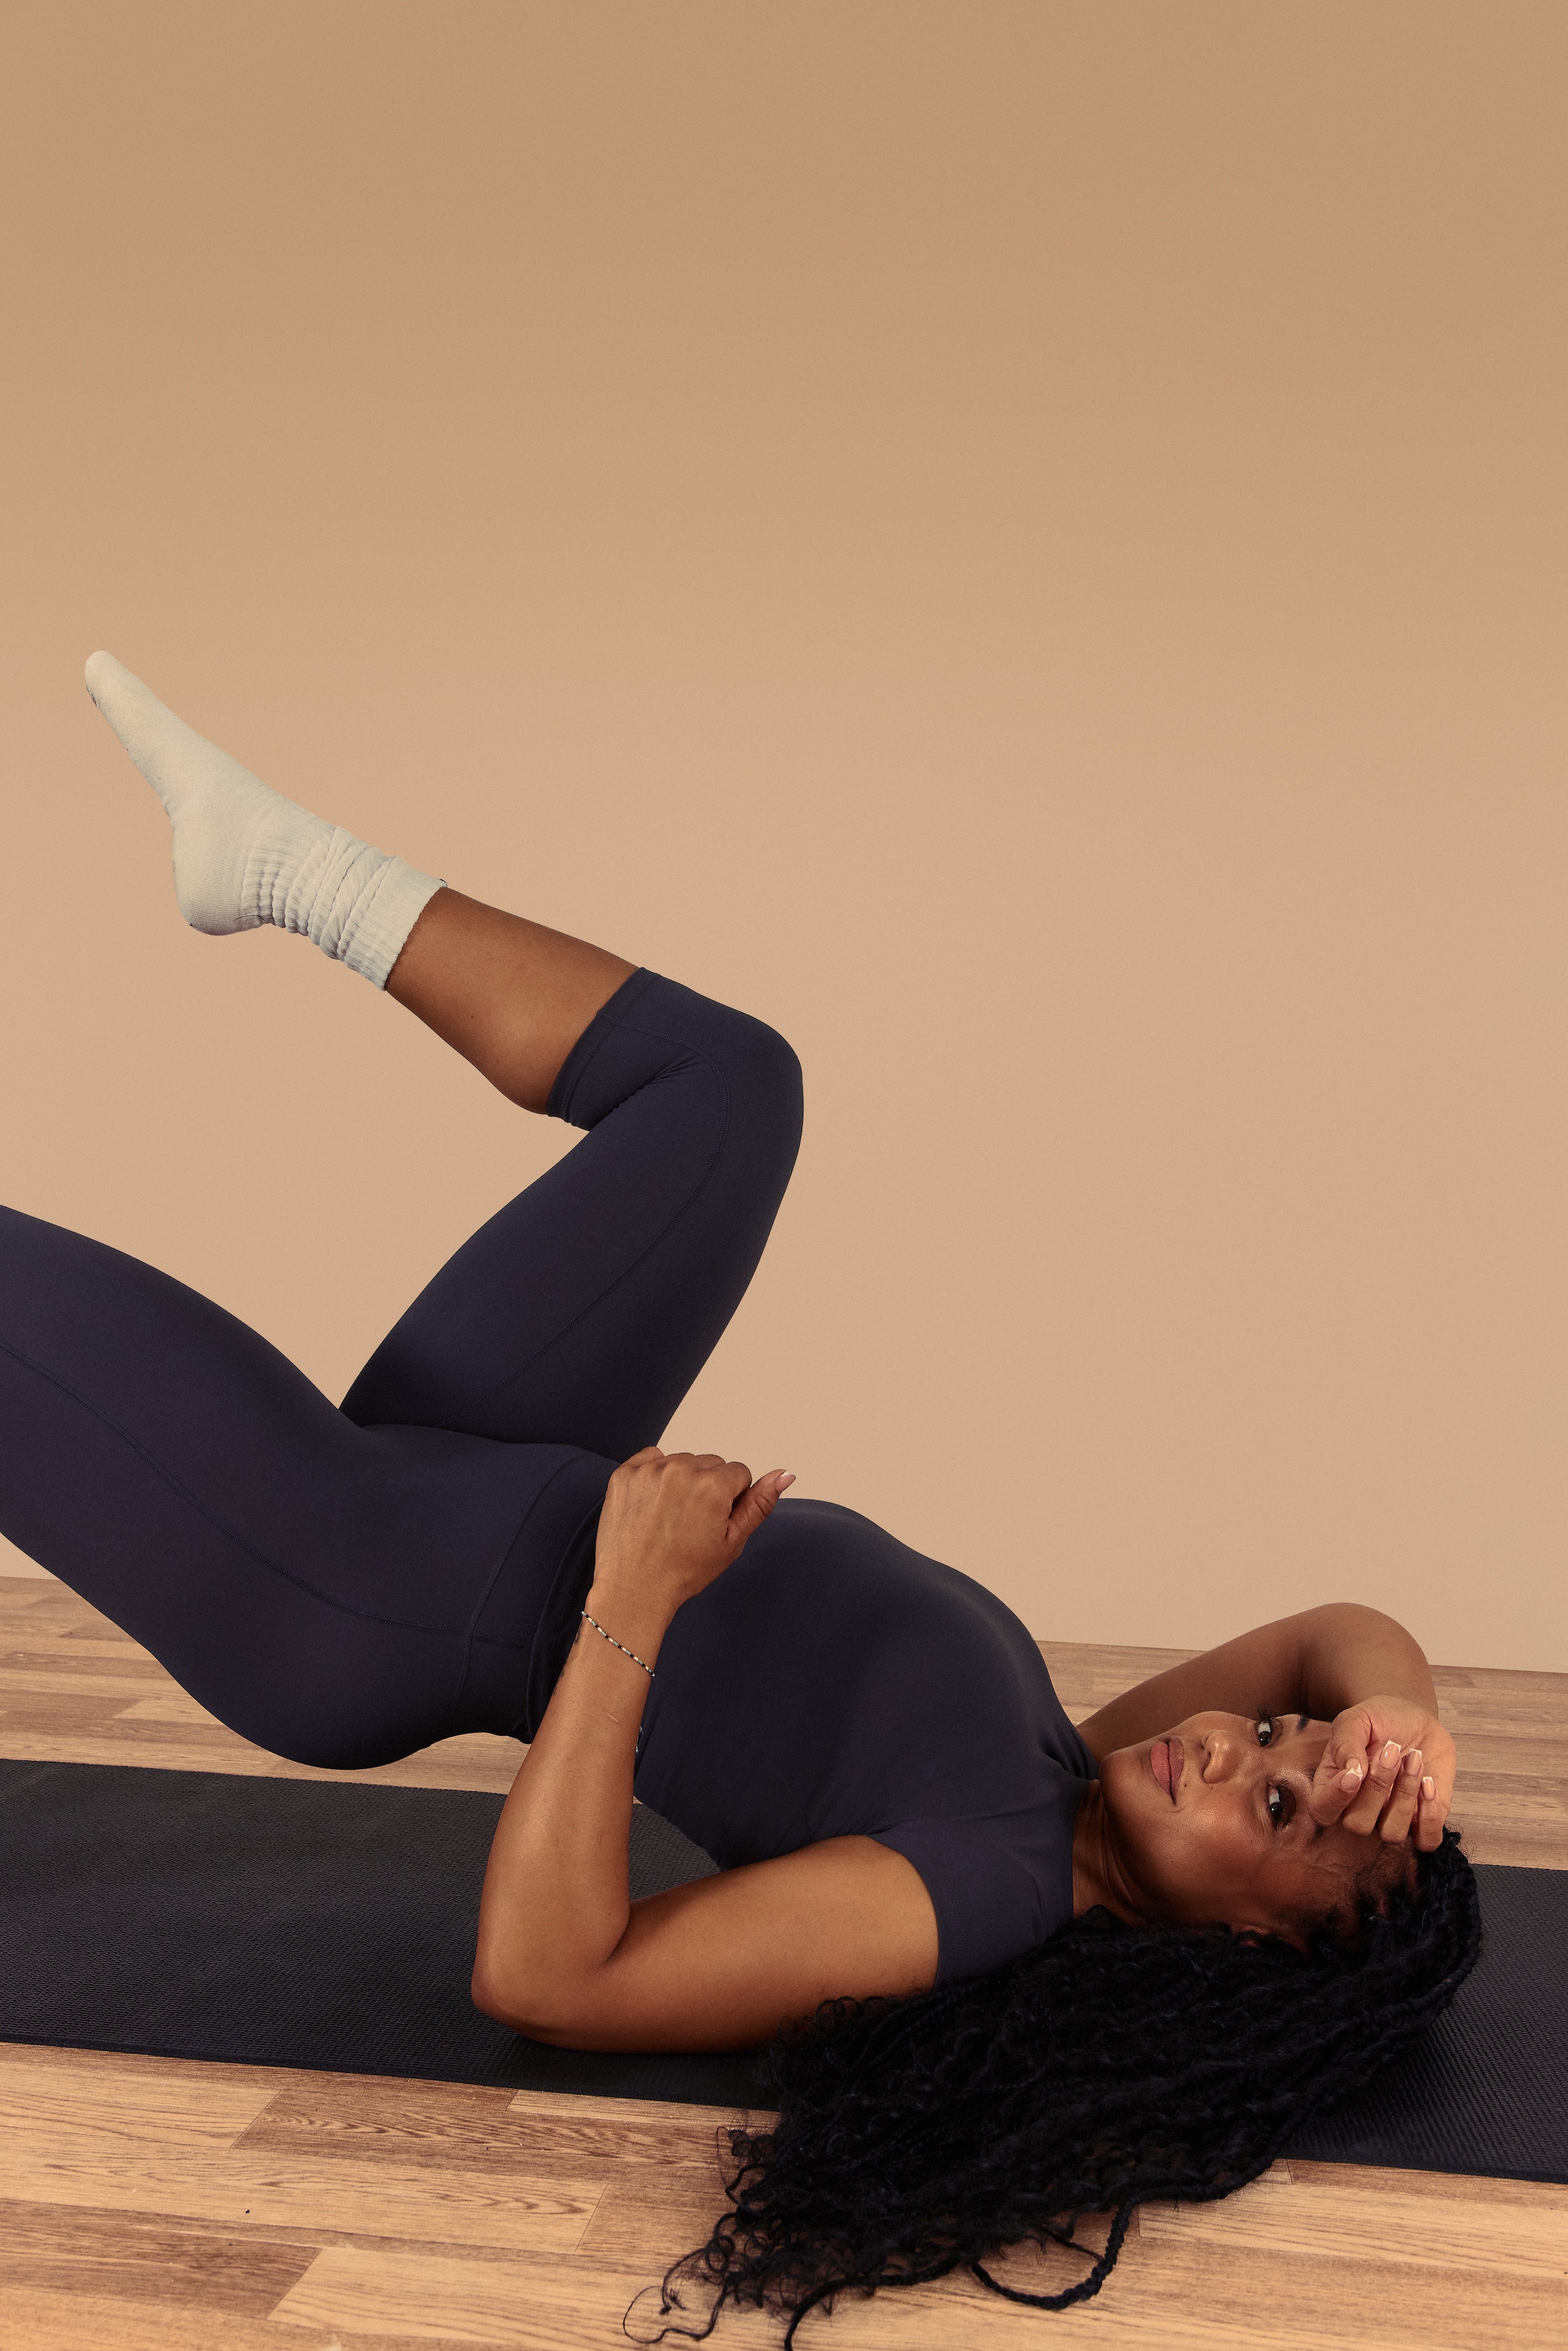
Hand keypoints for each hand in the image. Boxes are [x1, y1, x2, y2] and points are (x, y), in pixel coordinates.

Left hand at [592, 1447, 794, 1618]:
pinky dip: (654, 1476)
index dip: (731, 1499)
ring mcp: (650, 1471)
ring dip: (681, 1481)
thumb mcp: (732, 1542)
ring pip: (682, 1461)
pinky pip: (651, 1459)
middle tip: (691, 1522)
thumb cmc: (682, 1571)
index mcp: (712, 1486)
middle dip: (707, 1488)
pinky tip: (652, 1505)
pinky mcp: (625, 1474)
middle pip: (711, 1464)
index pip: (739, 1473)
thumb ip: (759, 1503)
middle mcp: (681, 1470)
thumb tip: (784, 1475)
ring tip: (669, 1517)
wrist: (634, 1589)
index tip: (714, 1521)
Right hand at [1307, 1694, 1456, 1852]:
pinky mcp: (1423, 1821)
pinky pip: (1426, 1839)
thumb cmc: (1379, 1720)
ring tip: (1415, 1759)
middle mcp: (1359, 1809)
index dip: (1336, 1798)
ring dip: (1405, 1796)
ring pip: (1392, 1834)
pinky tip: (1430, 1782)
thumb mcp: (1356, 1719)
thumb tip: (1351, 1771)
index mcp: (1333, 1785)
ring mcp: (1391, 1818)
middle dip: (1378, 1787)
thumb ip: (1346, 1743)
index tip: (1356, 1772)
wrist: (1415, 1721)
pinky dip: (1430, 1814)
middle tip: (1392, 1750)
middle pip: (1358, 1825)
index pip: (1323, 1811)